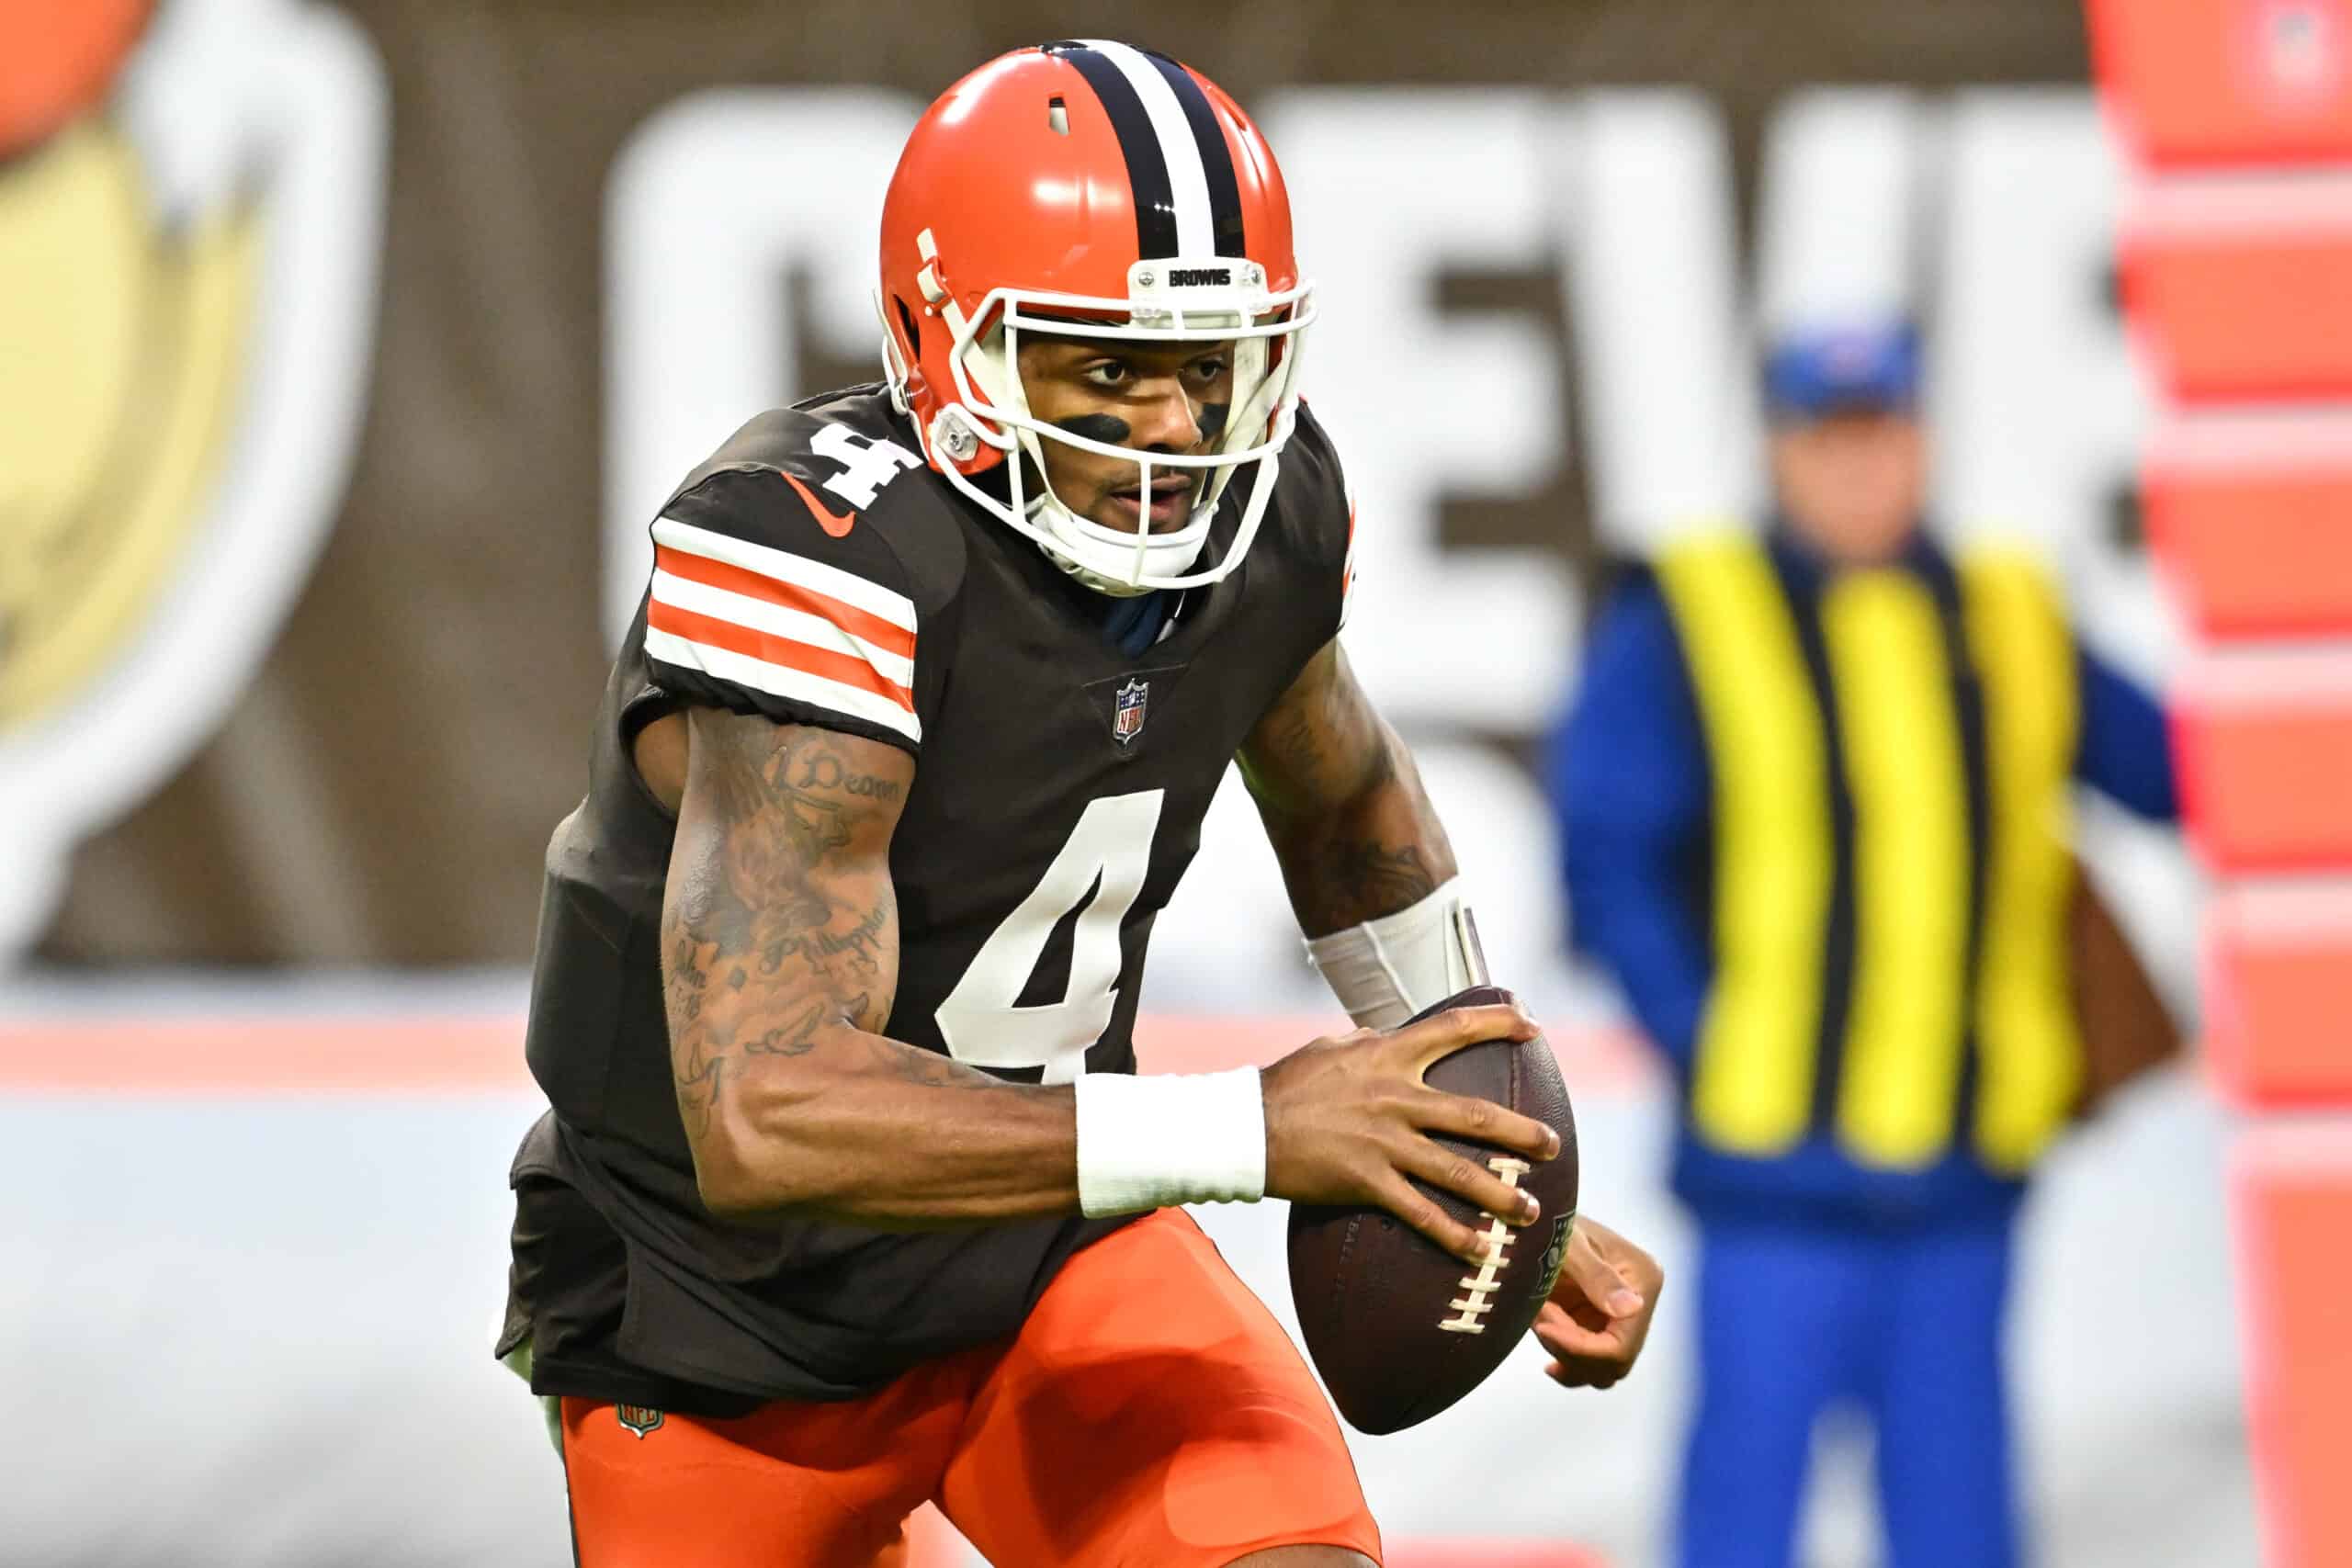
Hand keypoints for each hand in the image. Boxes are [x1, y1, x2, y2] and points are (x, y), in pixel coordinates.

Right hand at [1261, 1001, 1561, 1266]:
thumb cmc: (1287, 1084)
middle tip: (1553, 1145)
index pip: (1454, 1029)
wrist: (1244, 1128)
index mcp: (1388, 1054)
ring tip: (1529, 1210)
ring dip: (1500, 1193)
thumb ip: (1369, 1042)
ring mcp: (1384, 1143)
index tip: (1532, 1025)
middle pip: (1473, 1114)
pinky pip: (1420, 1213)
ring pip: (1457, 1171)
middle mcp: (1395, 1096)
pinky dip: (1454, 1234)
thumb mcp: (1330, 1047)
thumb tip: (1389, 1036)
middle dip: (1520, 1132)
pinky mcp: (1367, 1182)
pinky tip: (1480, 1250)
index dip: (1498, 1023)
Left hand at [1532, 1213, 1662, 1389]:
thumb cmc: (1551, 1222)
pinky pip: (1589, 1362)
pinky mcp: (1598, 1323)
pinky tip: (1549, 1357)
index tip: (1544, 1327)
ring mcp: (1620, 1317)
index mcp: (1644, 1279)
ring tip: (1538, 1318)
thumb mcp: (1570, 1244)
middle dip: (1572, 1351)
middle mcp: (1639, 1302)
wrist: (1534, 1218)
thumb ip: (1596, 1275)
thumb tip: (1631, 1309)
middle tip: (1539, 1319)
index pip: (1622, 1344)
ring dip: (1565, 1356)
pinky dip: (1567, 1362)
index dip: (1582, 1349)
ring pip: (1602, 1369)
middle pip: (1614, 1361)